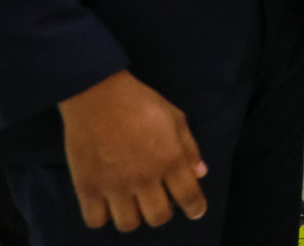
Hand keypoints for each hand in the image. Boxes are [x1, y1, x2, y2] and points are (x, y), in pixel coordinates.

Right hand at [58, 71, 206, 231]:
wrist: (98, 95)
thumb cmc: (141, 103)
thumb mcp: (176, 119)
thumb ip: (190, 148)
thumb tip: (200, 174)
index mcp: (170, 160)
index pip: (189, 197)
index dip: (195, 208)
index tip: (195, 211)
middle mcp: (144, 178)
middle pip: (158, 217)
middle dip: (162, 212)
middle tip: (157, 200)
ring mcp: (114, 185)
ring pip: (128, 224)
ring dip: (133, 216)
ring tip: (131, 203)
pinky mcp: (87, 187)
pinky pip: (96, 220)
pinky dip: (102, 216)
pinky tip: (106, 203)